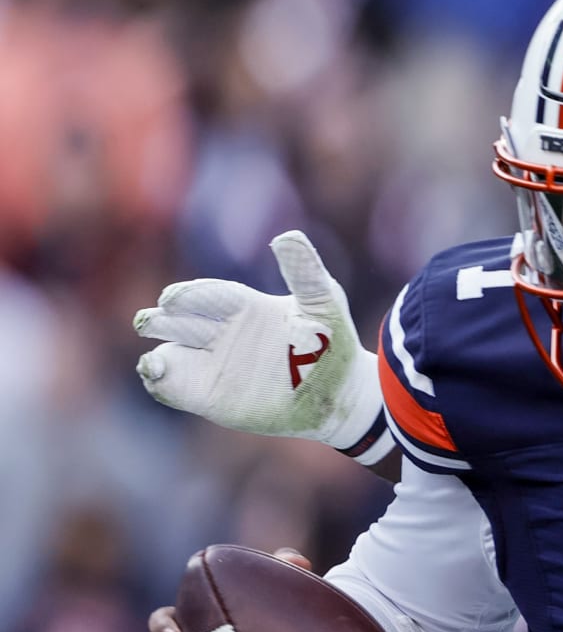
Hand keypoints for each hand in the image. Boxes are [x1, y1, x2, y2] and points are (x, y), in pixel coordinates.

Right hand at [134, 232, 384, 453]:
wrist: (340, 392)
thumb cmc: (333, 342)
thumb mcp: (323, 302)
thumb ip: (304, 271)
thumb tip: (287, 236)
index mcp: (244, 306)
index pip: (209, 295)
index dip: (192, 296)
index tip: (174, 298)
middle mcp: (222, 332)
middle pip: (181, 321)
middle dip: (164, 319)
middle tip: (152, 319)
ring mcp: (213, 364)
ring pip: (173, 352)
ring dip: (158, 353)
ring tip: (153, 359)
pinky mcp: (209, 395)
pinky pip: (174, 385)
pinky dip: (160, 380)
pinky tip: (154, 372)